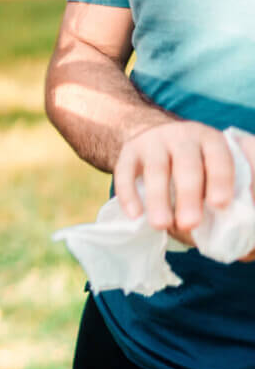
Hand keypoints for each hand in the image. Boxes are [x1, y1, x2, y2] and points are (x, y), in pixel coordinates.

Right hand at [114, 121, 251, 247]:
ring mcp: (153, 142)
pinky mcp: (129, 151)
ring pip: (156, 169)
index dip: (220, 180)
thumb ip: (232, 190)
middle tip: (189, 224)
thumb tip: (245, 232)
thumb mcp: (216, 165)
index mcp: (211, 140)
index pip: (218, 158)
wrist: (156, 137)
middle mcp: (183, 136)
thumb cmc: (195, 164)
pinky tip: (135, 214)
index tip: (220, 205)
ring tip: (161, 225)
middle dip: (188, 195)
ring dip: (158, 198)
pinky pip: (125, 171)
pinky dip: (129, 193)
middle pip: (186, 164)